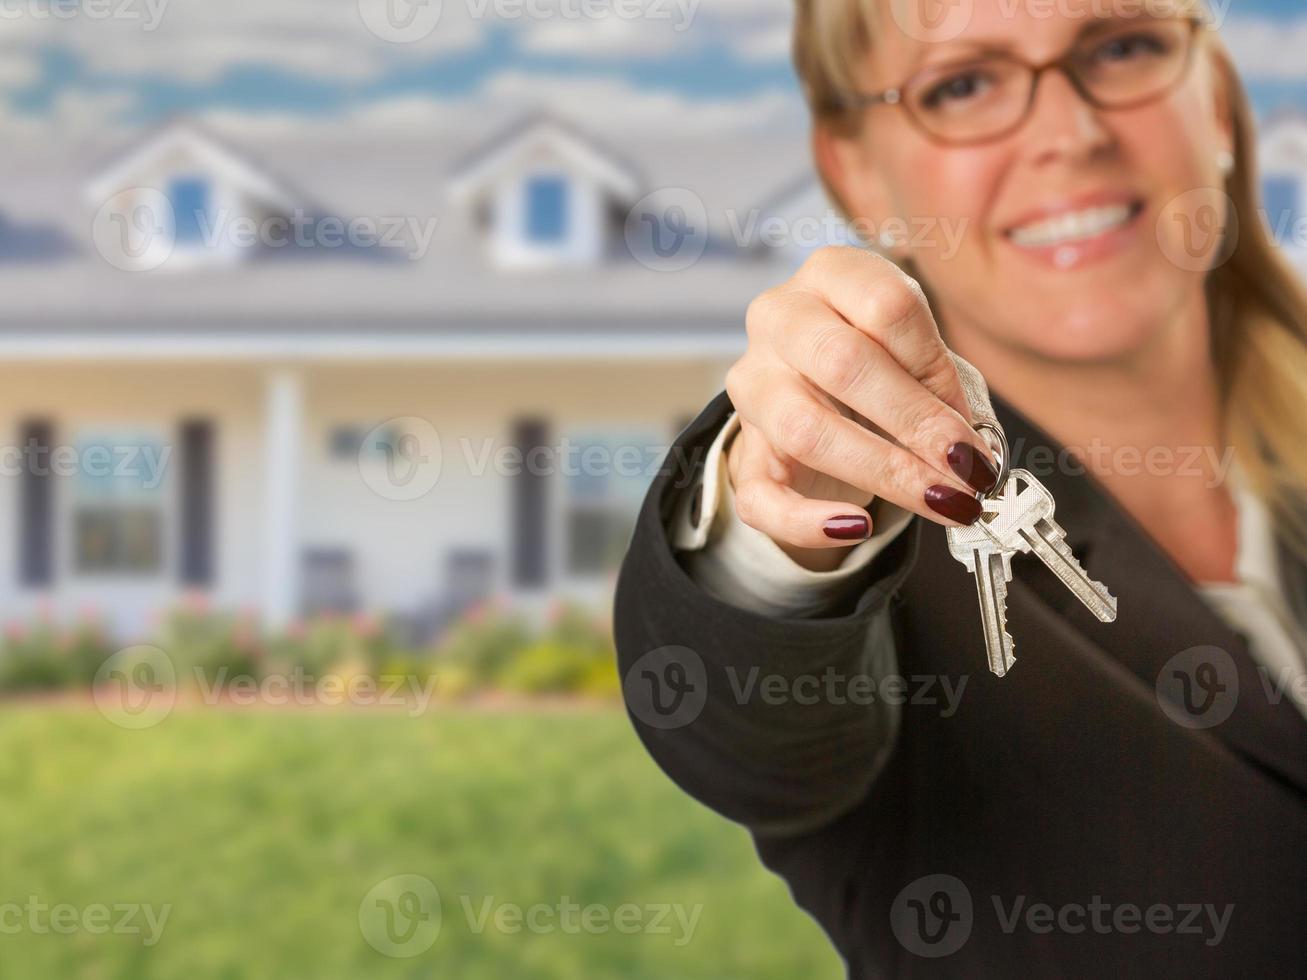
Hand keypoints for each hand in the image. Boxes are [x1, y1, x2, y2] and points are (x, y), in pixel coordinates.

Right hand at [724, 247, 999, 570]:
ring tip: (941, 501)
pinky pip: (762, 496)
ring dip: (884, 471)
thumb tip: (973, 452)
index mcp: (828, 275)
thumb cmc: (879, 364)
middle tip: (969, 468)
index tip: (971, 421)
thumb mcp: (912, 352)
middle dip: (916, 422)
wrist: (817, 395)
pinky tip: (856, 528)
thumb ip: (939, 385)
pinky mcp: (743, 453)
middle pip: (843, 363)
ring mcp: (752, 385)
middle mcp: (779, 320)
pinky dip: (809, 520)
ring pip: (804, 427)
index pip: (885, 306)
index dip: (936, 367)